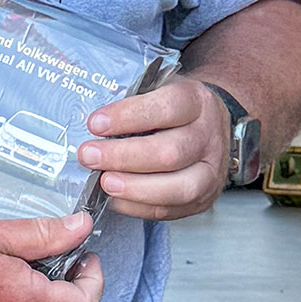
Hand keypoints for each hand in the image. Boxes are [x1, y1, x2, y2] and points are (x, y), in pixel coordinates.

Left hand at [77, 76, 229, 222]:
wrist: (207, 129)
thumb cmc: (172, 110)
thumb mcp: (157, 91)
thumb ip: (129, 102)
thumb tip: (91, 123)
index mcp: (197, 102)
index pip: (167, 108)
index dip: (128, 116)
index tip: (95, 123)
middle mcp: (208, 137)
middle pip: (170, 153)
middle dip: (123, 157)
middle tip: (90, 157)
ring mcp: (210, 171)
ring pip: (176, 187)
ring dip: (133, 187)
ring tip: (103, 182)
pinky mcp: (202, 199)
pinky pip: (169, 210)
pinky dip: (137, 206)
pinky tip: (114, 198)